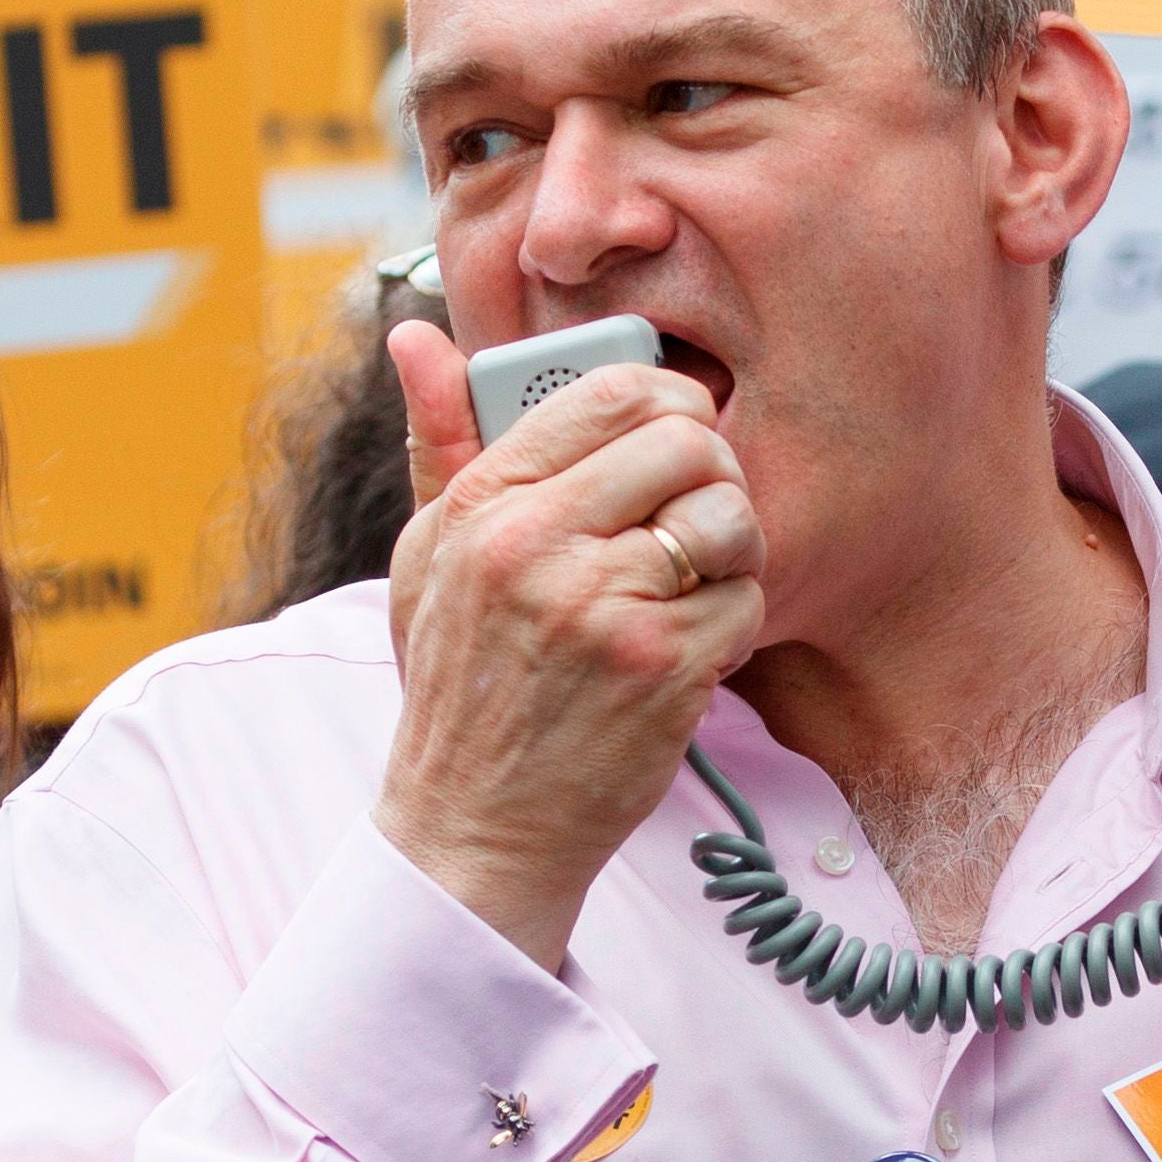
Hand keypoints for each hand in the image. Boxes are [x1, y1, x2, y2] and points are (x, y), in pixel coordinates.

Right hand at [374, 325, 764, 970]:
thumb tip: (416, 335)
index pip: (612, 391)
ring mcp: (603, 607)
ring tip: (690, 585)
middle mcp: (537, 544)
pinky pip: (746, 599)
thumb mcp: (427, 557)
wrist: (473, 826)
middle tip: (692, 516)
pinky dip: (733, 624)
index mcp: (484, 504)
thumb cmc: (458, 683)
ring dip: (730, 551)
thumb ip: (442, 441)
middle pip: (688, 440)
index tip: (674, 436)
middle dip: (710, 474)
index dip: (669, 401)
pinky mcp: (661, 669)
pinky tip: (689, 650)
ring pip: (729, 516)